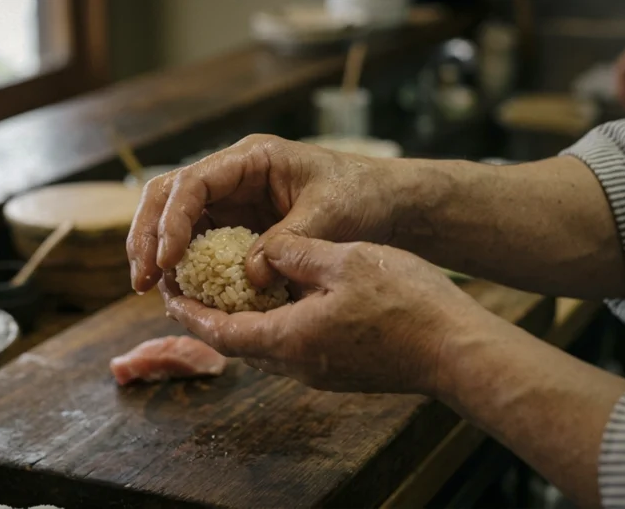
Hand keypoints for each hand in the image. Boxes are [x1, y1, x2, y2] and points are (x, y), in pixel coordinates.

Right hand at [126, 134, 414, 292]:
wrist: (384, 205)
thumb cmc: (362, 197)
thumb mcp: (330, 215)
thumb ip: (288, 242)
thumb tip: (248, 277)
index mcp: (251, 160)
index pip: (193, 183)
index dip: (172, 221)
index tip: (167, 260)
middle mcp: (232, 178)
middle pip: (168, 197)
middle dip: (147, 236)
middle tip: (142, 281)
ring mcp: (232, 202)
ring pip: (174, 220)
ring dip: (157, 254)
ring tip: (152, 291)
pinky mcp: (237, 228)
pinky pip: (199, 245)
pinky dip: (185, 267)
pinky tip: (181, 293)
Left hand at [160, 234, 496, 394]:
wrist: (457, 349)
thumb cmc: (405, 302)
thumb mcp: (343, 260)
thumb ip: (292, 253)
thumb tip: (261, 252)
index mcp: (287, 338)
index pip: (217, 330)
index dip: (188, 310)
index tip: (167, 290)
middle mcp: (295, 364)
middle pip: (234, 342)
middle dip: (207, 315)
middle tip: (193, 284)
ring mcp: (318, 372)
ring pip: (262, 346)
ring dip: (238, 320)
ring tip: (230, 287)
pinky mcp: (338, 371)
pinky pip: (289, 348)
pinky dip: (270, 324)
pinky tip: (281, 299)